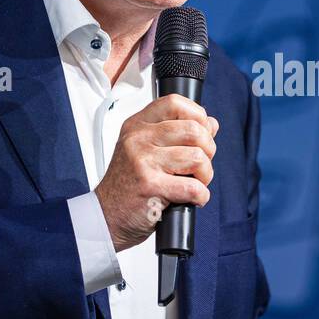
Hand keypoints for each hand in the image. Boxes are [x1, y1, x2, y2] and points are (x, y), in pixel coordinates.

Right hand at [93, 94, 218, 251]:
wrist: (107, 215)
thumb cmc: (129, 184)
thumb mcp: (145, 150)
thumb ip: (177, 134)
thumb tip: (211, 124)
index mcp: (137, 125)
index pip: (174, 102)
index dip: (197, 116)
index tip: (201, 132)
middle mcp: (138, 139)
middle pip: (193, 130)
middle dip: (208, 150)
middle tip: (199, 166)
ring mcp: (143, 161)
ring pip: (197, 157)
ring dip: (205, 175)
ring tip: (194, 183)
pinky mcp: (150, 186)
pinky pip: (193, 187)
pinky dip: (200, 196)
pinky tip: (191, 198)